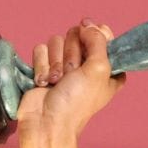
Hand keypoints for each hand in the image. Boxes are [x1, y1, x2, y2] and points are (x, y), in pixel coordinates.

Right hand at [16, 20, 120, 136]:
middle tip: (72, 73)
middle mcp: (86, 66)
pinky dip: (42, 66)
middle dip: (72, 53)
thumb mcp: (99, 69)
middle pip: (77, 35)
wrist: (46, 122)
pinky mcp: (44, 67)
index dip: (98, 34)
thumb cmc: (76, 103)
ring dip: (56, 62)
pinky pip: (41, 50)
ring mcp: (64, 66)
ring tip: (58, 81)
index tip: (93, 37)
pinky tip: (45, 83)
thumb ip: (98, 41)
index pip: (104, 35)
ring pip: (57, 41)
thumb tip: (88, 25)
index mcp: (106, 68)